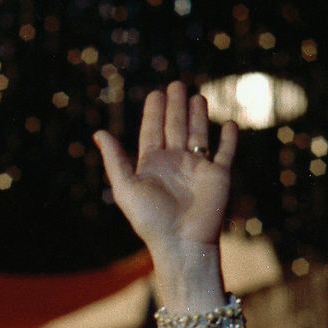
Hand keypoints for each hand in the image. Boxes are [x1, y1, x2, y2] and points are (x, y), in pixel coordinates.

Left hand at [94, 81, 237, 312]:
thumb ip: (114, 160)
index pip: (153, 132)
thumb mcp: (126, 188)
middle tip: (176, 85)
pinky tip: (228, 124)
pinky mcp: (218, 175)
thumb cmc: (150, 220)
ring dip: (198, 116)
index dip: (154, 113)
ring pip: (199, 134)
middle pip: (175, 127)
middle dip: (176, 107)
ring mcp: (198, 168)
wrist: (181, 242)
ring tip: (197, 97)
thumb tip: (98, 133)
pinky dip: (228, 138)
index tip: (156, 94)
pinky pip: (225, 152)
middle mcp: (175, 163)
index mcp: (152, 165)